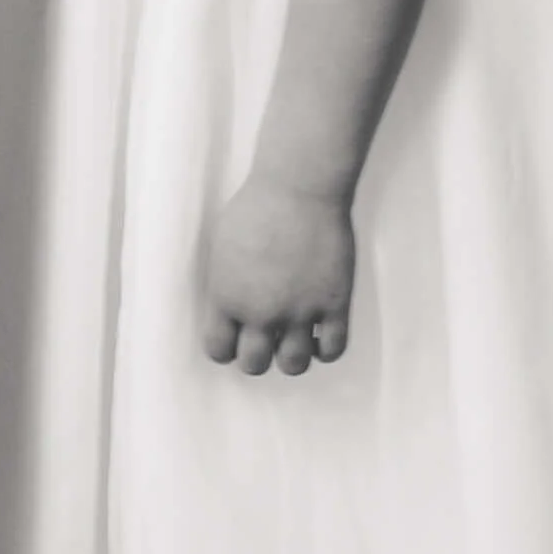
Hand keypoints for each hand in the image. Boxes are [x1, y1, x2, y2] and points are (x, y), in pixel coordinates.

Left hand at [203, 181, 355, 376]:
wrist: (299, 188)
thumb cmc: (256, 208)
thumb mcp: (221, 249)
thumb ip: (224, 287)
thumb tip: (229, 313)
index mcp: (227, 298)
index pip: (218, 350)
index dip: (226, 348)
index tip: (234, 339)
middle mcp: (261, 312)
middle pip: (254, 365)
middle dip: (257, 356)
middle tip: (265, 339)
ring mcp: (299, 311)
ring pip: (293, 365)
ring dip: (291, 357)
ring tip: (294, 339)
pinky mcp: (334, 304)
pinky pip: (333, 350)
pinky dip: (325, 349)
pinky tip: (320, 333)